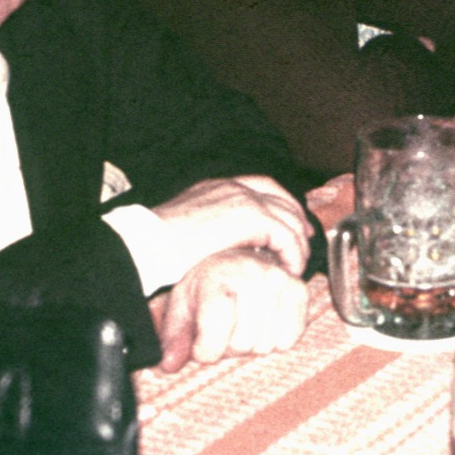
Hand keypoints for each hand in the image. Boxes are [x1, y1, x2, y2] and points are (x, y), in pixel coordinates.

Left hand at [150, 248, 308, 370]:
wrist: (237, 261)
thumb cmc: (206, 288)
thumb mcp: (182, 308)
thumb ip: (175, 338)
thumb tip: (168, 364)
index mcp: (216, 277)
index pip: (215, 333)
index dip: (206, 351)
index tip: (201, 346)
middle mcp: (250, 274)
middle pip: (242, 344)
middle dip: (229, 348)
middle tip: (225, 330)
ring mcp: (277, 280)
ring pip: (265, 345)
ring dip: (252, 344)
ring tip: (244, 325)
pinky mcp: (298, 290)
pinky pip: (289, 339)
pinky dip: (276, 341)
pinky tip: (264, 325)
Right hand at [151, 176, 311, 277]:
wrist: (150, 243)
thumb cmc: (161, 244)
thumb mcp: (191, 226)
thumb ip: (214, 227)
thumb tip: (226, 242)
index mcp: (219, 185)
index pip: (264, 186)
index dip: (284, 203)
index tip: (293, 223)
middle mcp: (235, 187)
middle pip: (283, 199)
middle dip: (298, 222)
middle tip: (304, 244)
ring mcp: (245, 199)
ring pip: (289, 218)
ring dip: (297, 243)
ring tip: (296, 265)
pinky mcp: (253, 218)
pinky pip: (286, 236)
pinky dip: (293, 254)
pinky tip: (290, 269)